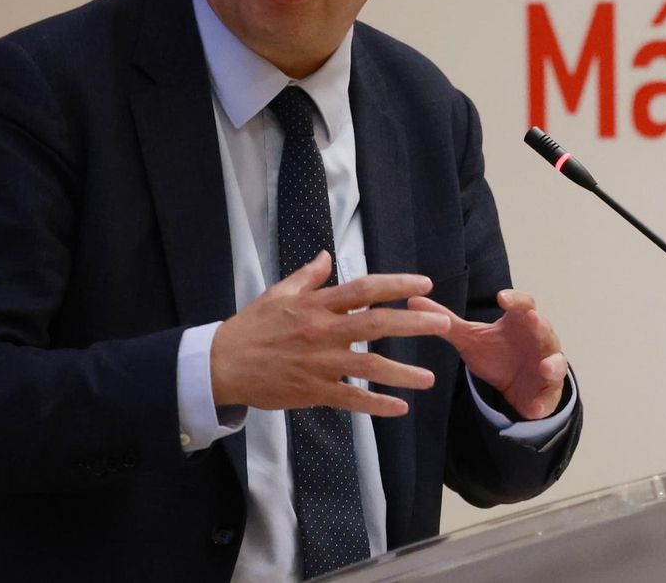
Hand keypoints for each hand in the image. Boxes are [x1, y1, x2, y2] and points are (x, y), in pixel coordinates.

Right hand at [210, 251, 450, 415]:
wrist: (222, 364)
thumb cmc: (252, 327)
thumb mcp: (278, 294)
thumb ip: (308, 276)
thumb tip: (328, 256)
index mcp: (317, 305)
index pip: (364, 289)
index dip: (396, 284)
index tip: (424, 284)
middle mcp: (323, 332)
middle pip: (376, 324)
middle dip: (413, 323)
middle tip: (442, 324)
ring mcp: (320, 364)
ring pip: (369, 367)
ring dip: (402, 373)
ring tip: (429, 378)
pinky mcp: (313, 391)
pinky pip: (351, 400)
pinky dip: (376, 405)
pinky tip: (399, 408)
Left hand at [409, 289, 567, 419]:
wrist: (515, 388)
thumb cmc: (497, 354)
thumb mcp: (470, 339)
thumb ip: (446, 321)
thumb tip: (412, 301)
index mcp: (521, 322)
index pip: (523, 304)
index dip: (515, 300)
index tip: (501, 298)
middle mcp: (540, 340)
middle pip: (544, 328)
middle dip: (540, 324)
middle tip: (532, 319)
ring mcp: (548, 365)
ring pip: (556, 361)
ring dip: (553, 363)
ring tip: (545, 368)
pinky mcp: (548, 392)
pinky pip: (548, 398)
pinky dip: (543, 404)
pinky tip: (534, 409)